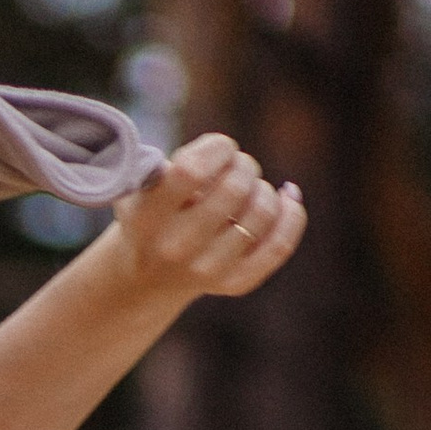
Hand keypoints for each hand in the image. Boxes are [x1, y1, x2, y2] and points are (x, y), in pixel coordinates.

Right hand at [110, 134, 305, 303]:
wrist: (143, 280)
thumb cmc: (148, 216)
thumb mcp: (138, 188)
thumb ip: (163, 163)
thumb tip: (221, 152)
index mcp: (147, 218)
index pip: (192, 171)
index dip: (217, 148)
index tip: (219, 146)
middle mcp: (176, 248)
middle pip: (235, 188)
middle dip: (244, 165)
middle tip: (237, 166)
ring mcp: (208, 270)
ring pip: (262, 212)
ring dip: (263, 188)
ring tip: (249, 187)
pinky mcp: (235, 282)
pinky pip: (280, 244)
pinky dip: (292, 213)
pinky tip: (287, 195)